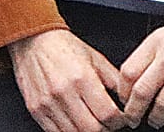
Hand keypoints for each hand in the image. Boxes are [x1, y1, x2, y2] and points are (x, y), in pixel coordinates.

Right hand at [8, 28, 130, 131]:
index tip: (121, 118)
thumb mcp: (96, 58)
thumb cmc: (64, 47)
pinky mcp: (36, 110)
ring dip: (87, 131)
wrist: (33, 40)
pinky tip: (76, 122)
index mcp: (82, 77)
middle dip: (105, 129)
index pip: (108, 114)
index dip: (119, 121)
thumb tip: (130, 99)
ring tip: (92, 121)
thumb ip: (115, 80)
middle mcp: (64, 92)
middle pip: (93, 129)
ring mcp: (48, 103)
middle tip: (108, 122)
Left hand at [118, 14, 163, 126]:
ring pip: (162, 104)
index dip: (123, 91)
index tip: (124, 99)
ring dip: (156, 118)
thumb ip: (150, 54)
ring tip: (155, 120)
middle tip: (132, 118)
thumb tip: (133, 78)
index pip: (128, 71)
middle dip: (134, 111)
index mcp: (156, 42)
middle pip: (141, 91)